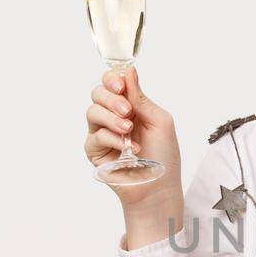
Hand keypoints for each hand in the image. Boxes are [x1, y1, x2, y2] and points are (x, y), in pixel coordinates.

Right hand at [83, 65, 183, 244]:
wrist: (159, 186)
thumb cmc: (164, 155)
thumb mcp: (159, 121)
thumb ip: (141, 97)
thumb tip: (129, 70)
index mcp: (130, 105)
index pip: (112, 83)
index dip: (112, 79)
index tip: (121, 84)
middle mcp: (113, 116)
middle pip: (97, 93)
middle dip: (111, 98)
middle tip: (127, 111)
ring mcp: (102, 133)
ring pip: (92, 112)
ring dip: (111, 117)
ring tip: (129, 129)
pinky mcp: (95, 151)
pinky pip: (95, 136)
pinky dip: (112, 139)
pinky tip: (128, 148)